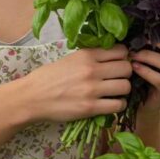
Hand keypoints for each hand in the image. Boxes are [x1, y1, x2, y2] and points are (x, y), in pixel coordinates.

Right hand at [16, 44, 132, 123]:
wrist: (32, 97)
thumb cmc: (48, 77)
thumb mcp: (70, 59)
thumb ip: (90, 57)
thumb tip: (112, 57)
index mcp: (86, 54)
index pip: (121, 51)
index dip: (123, 57)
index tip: (118, 63)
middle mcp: (91, 69)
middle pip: (127, 68)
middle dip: (125, 74)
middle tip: (117, 79)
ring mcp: (92, 89)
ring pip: (126, 87)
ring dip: (122, 90)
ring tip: (114, 92)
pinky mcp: (90, 107)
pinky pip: (118, 105)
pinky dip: (117, 105)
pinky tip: (109, 103)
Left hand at [130, 29, 159, 115]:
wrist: (142, 104)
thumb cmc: (142, 77)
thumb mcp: (147, 58)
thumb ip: (147, 44)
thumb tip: (136, 24)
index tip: (145, 26)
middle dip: (155, 41)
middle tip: (137, 40)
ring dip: (148, 56)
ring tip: (133, 54)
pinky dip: (146, 72)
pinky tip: (134, 67)